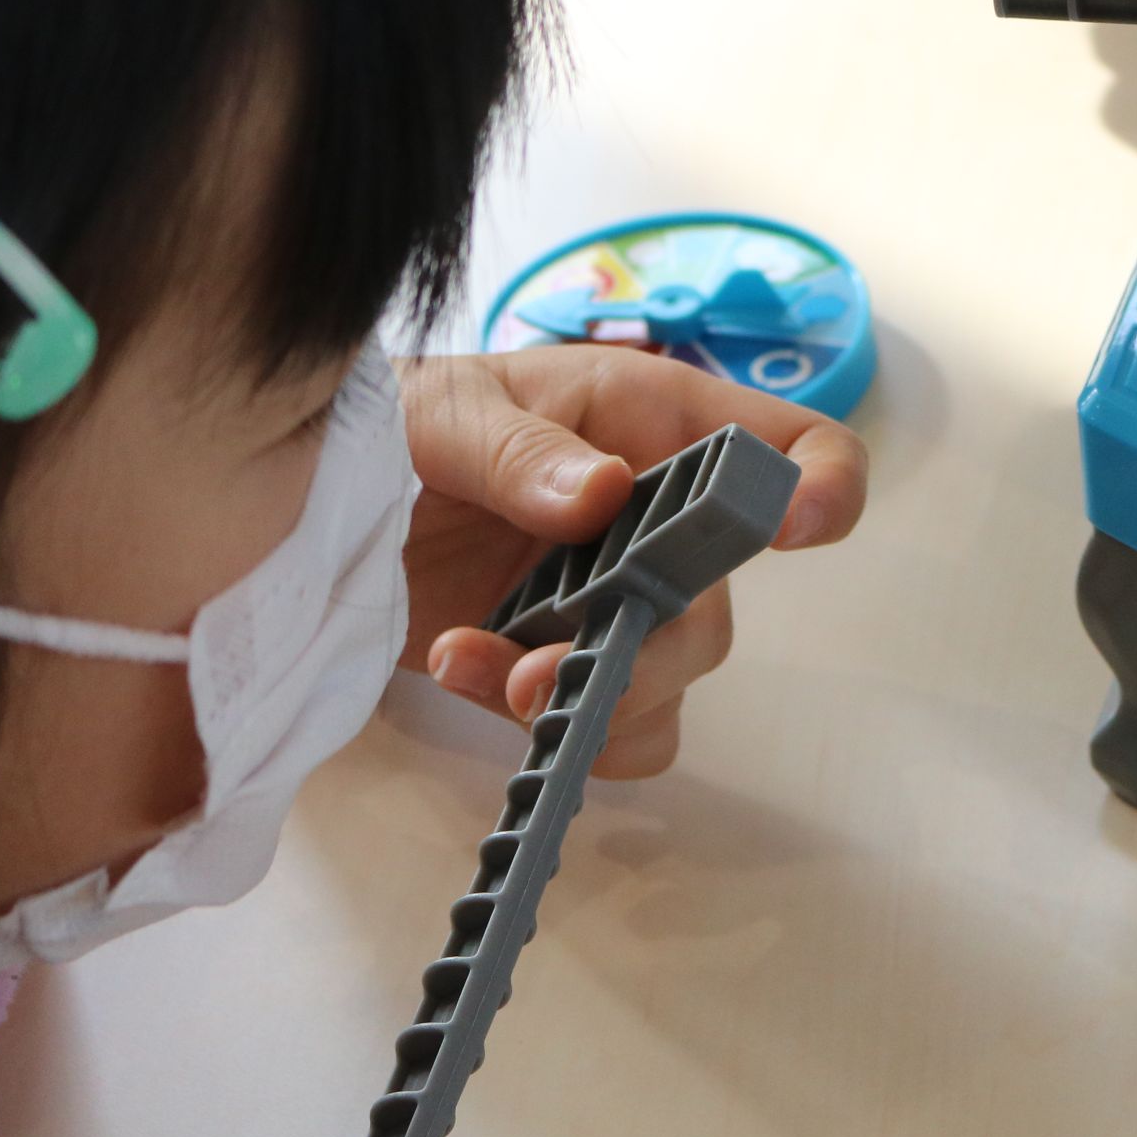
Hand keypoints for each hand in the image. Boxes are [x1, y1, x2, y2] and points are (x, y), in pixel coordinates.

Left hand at [394, 348, 868, 776]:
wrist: (311, 494)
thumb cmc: (395, 416)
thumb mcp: (444, 408)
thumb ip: (518, 449)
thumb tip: (608, 496)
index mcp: (657, 424)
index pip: (795, 444)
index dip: (824, 486)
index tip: (792, 533)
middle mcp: (660, 517)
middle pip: (720, 603)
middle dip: (646, 649)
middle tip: (544, 669)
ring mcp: (618, 596)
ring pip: (671, 677)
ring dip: (592, 696)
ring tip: (477, 668)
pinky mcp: (568, 660)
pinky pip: (618, 727)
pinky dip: (560, 728)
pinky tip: (469, 676)